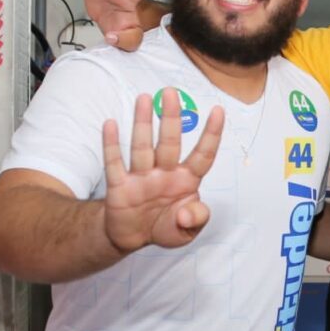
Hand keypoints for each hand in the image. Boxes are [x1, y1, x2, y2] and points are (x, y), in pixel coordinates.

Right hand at [102, 88, 223, 252]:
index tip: (218, 110)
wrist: (134, 237)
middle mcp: (165, 173)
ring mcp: (142, 177)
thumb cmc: (166, 226)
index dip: (212, 134)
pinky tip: (111, 124)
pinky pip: (115, 163)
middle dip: (171, 118)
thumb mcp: (187, 231)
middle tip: (170, 92)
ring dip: (143, 123)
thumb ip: (195, 219)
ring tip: (144, 99)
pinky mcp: (119, 186)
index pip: (203, 154)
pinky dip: (112, 145)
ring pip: (143, 147)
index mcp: (187, 180)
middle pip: (170, 142)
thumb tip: (186, 214)